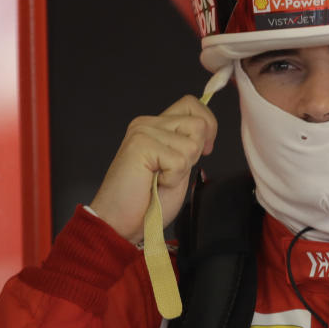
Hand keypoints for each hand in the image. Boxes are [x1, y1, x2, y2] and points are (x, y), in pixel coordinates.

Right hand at [90, 95, 216, 242]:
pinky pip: (179, 161)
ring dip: (182, 168)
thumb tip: (207, 129)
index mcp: (155, 125)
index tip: (205, 149)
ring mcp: (143, 132)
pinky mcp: (141, 145)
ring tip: (161, 178)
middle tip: (172, 170)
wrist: (120, 223)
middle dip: (195, 153)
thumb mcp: (177, 166)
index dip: (208, 125)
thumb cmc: (146, 201)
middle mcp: (147, 123)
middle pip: (198, 123)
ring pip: (192, 143)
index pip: (191, 104)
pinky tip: (155, 183)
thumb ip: (188, 143)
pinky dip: (173, 178)